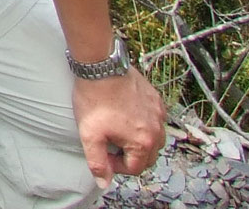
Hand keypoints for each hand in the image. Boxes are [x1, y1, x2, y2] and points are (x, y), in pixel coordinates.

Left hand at [72, 69, 165, 185]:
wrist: (100, 66)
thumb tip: (103, 182)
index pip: (135, 169)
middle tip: (110, 142)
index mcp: (143, 142)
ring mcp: (158, 113)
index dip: (116, 165)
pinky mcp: (156, 99)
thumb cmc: (94, 99)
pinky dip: (144, 123)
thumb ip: (97, 162)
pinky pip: (155, 119)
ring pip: (154, 138)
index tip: (103, 152)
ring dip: (138, 140)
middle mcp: (157, 130)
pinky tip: (127, 114)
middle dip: (129, 155)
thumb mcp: (89, 135)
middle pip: (147, 156)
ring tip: (118, 129)